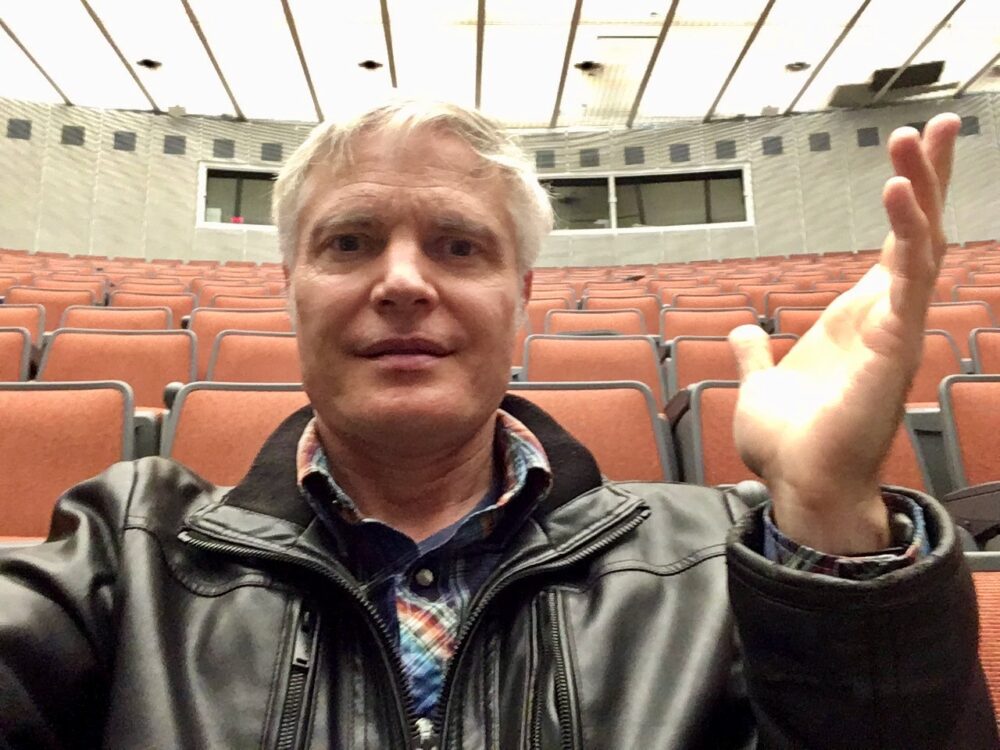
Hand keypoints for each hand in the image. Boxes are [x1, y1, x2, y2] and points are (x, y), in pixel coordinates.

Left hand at [728, 113, 961, 553]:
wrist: (797, 487)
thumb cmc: (790, 445)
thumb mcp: (761, 385)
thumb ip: (756, 355)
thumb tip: (742, 332)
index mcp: (858, 321)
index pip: (893, 248)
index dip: (907, 201)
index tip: (909, 155)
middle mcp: (884, 320)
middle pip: (918, 236)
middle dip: (928, 179)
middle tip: (932, 125)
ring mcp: (894, 333)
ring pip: (920, 249)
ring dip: (919, 191)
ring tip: (912, 141)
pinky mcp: (892, 349)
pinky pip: (906, 282)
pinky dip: (905, 237)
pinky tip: (897, 194)